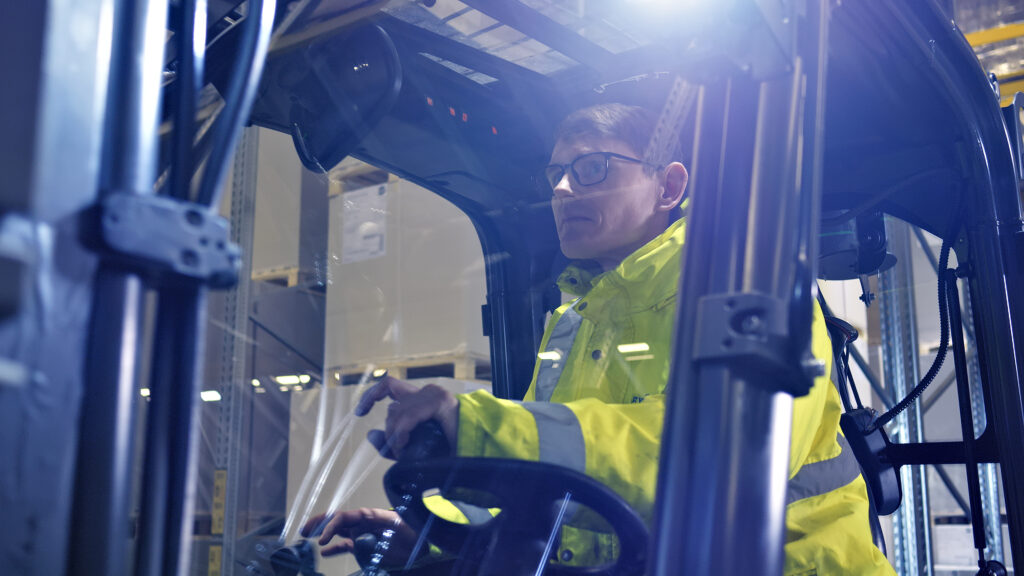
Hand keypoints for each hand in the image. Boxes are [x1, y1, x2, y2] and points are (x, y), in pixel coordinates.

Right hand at [300, 508, 422, 564]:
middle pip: (337, 520)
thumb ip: (382, 527)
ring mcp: (361, 534)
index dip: (331, 525)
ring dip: (323, 533)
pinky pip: (345, 545)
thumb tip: (361, 536)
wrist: (420, 544)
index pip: (344, 517)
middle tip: (304, 530)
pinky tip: (324, 552)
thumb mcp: (400, 525)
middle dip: (320, 523)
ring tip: (307, 537)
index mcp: (368, 515)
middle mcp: (361, 523)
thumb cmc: (412, 531)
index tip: (322, 539)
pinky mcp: (364, 546)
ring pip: (338, 531)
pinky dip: (334, 549)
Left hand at [355, 375, 457, 458]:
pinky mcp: (439, 402)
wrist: (476, 453)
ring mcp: (434, 395)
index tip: (360, 412)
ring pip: (397, 411)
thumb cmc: (450, 449)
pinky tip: (404, 446)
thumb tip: (370, 434)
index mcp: (422, 399)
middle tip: (396, 451)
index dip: (371, 395)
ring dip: (395, 435)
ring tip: (403, 452)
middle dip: (389, 431)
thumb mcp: (415, 447)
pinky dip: (401, 432)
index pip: (389, 386)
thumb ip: (393, 442)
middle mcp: (427, 393)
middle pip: (392, 407)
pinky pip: (408, 416)